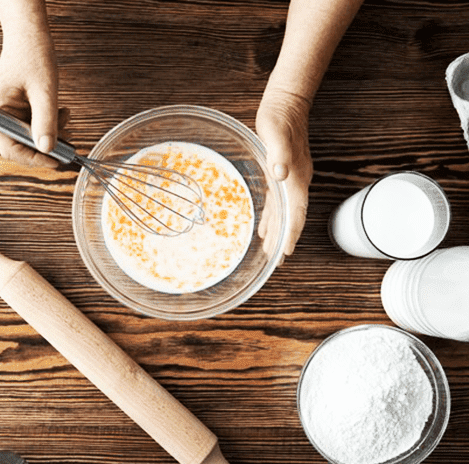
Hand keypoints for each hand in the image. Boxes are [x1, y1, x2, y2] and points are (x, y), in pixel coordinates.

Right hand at [0, 21, 67, 167]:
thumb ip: (46, 121)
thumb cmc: (32, 54)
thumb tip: (48, 149)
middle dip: (46, 145)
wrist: (31, 35)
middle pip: (21, 146)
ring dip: (53, 133)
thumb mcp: (44, 90)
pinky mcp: (22, 110)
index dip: (32, 158)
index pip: (9, 148)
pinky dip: (52, 123)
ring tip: (67, 119)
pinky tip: (62, 112)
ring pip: (33, 137)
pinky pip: (37, 126)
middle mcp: (0, 116)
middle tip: (68, 143)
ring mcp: (11, 114)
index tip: (55, 161)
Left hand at [255, 89, 312, 258]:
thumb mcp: (276, 136)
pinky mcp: (282, 173)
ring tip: (271, 252)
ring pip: (285, 213)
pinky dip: (273, 217)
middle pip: (291, 219)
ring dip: (278, 233)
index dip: (289, 235)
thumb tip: (280, 173)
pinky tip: (265, 227)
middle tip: (275, 264)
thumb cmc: (280, 118)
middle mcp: (296, 182)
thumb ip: (279, 155)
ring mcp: (290, 178)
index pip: (295, 214)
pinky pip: (279, 203)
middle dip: (283, 241)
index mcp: (296, 178)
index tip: (283, 254)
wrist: (286, 103)